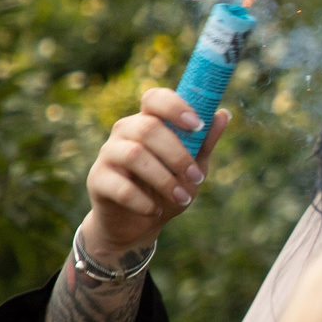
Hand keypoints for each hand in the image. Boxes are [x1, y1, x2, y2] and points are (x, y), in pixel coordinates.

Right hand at [84, 87, 226, 265]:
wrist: (138, 223)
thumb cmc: (168, 188)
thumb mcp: (192, 166)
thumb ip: (204, 142)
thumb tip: (223, 115)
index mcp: (149, 121)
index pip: (155, 98)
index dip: (175, 107)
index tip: (197, 125)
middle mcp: (125, 131)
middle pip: (148, 127)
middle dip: (178, 154)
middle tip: (197, 178)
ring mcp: (108, 153)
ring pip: (134, 155)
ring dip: (164, 179)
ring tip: (182, 199)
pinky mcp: (97, 179)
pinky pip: (121, 187)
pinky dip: (143, 201)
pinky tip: (155, 210)